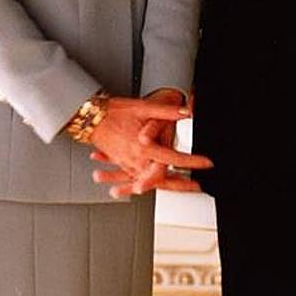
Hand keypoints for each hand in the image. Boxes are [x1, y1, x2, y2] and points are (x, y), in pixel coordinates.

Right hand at [88, 95, 211, 197]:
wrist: (90, 117)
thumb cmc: (114, 111)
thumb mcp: (143, 107)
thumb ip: (166, 112)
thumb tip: (186, 112)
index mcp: (144, 147)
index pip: (174, 158)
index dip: (192, 161)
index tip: (205, 163)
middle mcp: (137, 159)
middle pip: (164, 178)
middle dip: (183, 184)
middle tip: (197, 186)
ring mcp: (129, 164)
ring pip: (151, 181)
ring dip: (167, 186)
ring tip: (182, 189)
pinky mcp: (123, 163)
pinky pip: (138, 179)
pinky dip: (147, 183)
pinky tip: (154, 183)